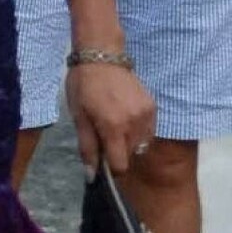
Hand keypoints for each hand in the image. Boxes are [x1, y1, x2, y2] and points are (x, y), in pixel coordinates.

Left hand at [66, 61, 155, 176]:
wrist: (101, 57)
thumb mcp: (78, 118)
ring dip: (129, 142)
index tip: (103, 162)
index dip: (111, 169)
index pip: (120, 164)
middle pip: (131, 155)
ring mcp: (146, 114)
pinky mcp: (153, 106)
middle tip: (104, 136)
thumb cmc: (83, 87)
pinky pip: (149, 130)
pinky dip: (138, 131)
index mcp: (113, 127)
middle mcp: (134, 123)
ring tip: (114, 125)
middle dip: (118, 152)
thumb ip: (87, 148)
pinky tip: (125, 118)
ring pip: (142, 144)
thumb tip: (91, 175)